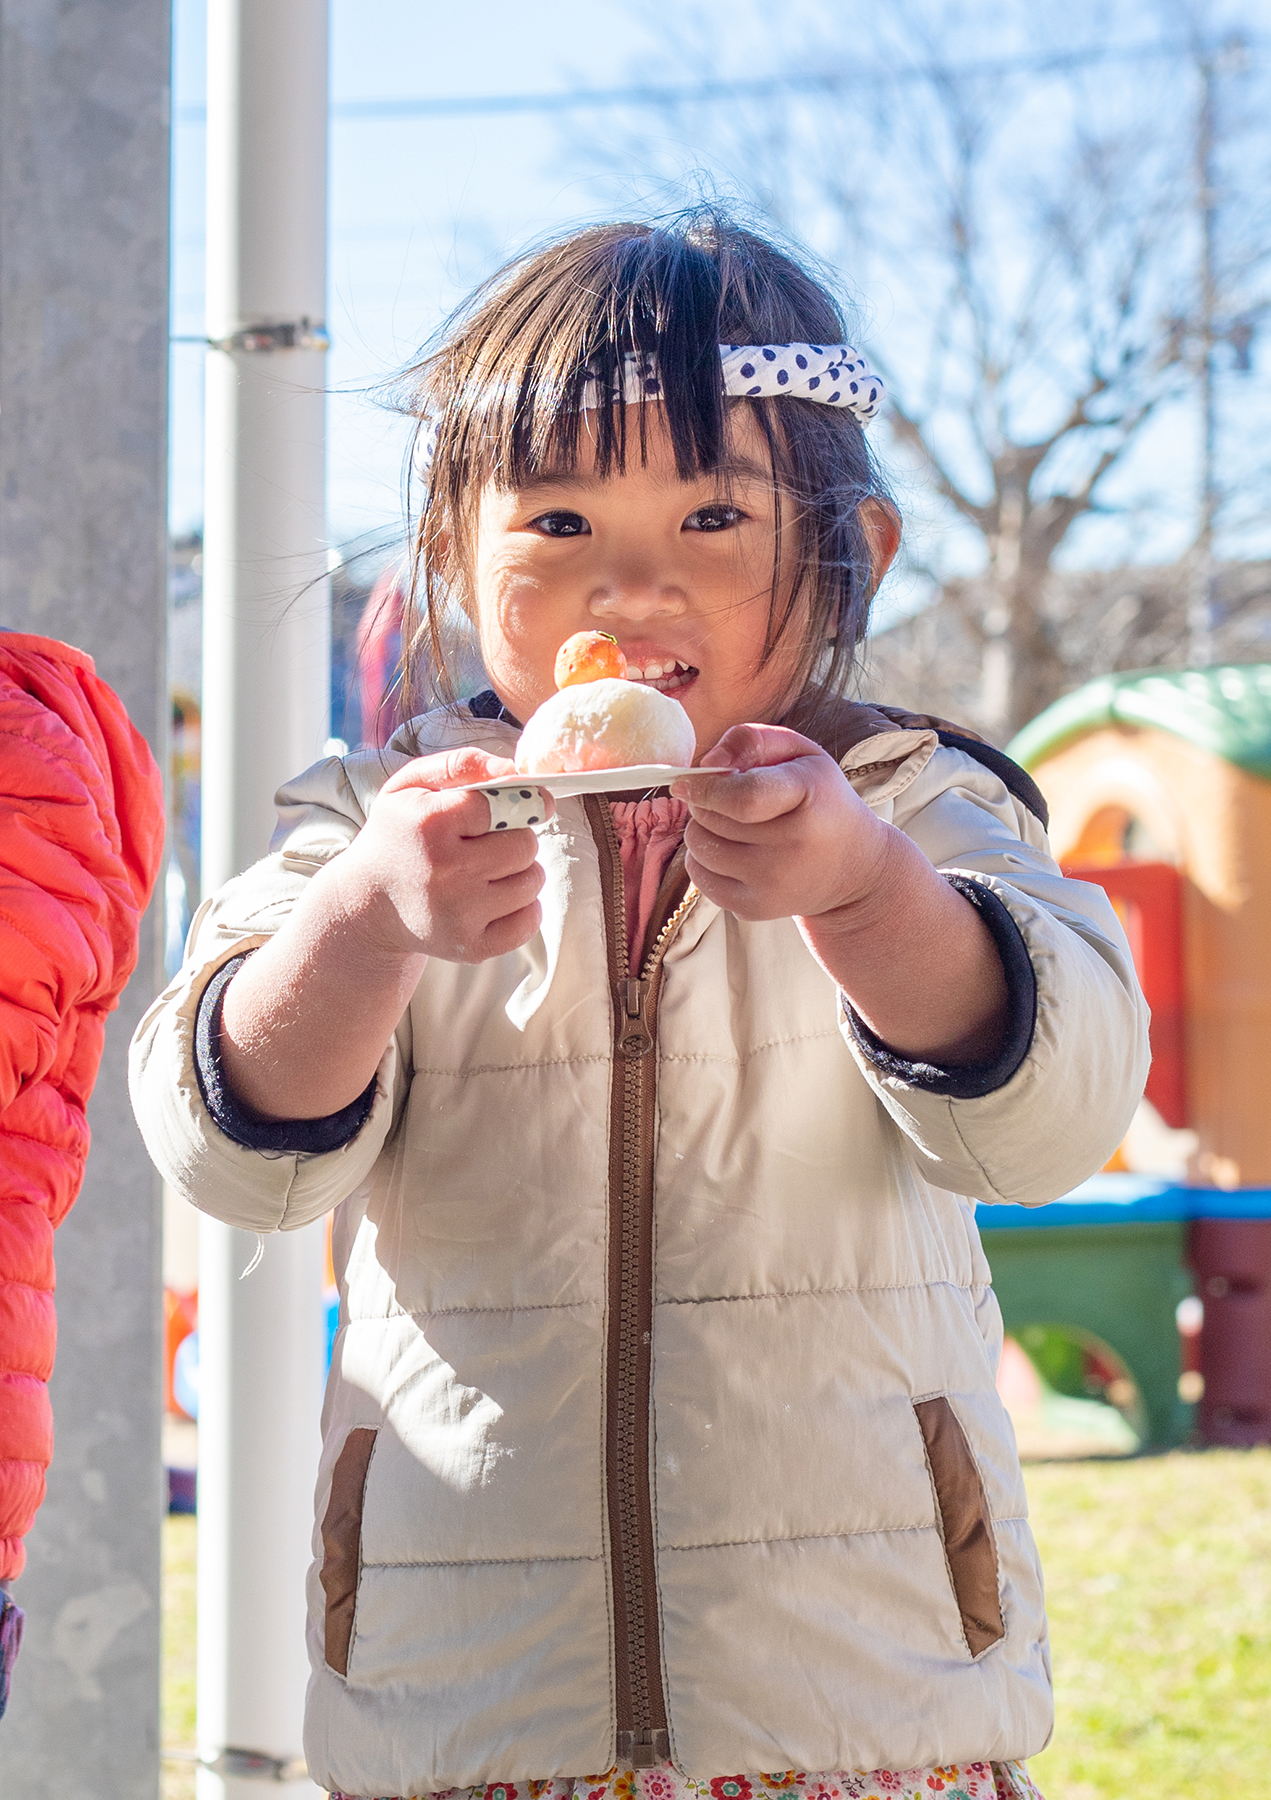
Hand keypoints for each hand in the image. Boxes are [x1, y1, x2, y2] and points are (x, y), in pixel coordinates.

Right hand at [330, 747, 554, 963]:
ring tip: (488, 869)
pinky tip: (495, 897)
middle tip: (487, 842)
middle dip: (515, 837)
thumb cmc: (398, 835)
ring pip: (532, 880)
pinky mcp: (471, 947)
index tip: (504, 809)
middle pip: (525, 844)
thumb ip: (460, 765)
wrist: (368, 903)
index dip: (510, 803)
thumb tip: (513, 768)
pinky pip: (530, 921)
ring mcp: (459, 914)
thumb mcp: (410, 786)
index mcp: (429, 824)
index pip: (504, 804)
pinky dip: (523, 907)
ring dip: (520, 871)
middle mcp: (445, 872)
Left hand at [670, 723, 893, 923]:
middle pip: (712, 819)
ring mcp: (774, 883)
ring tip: (730, 824)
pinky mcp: (755, 909)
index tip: (688, 781)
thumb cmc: (820, 799)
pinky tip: (731, 850)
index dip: (706, 787)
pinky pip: (700, 877)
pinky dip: (704, 859)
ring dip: (702, 829)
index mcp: (810, 796)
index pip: (743, 798)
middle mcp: (794, 846)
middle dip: (705, 802)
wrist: (854, 868)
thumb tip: (706, 764)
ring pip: (700, 847)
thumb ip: (752, 740)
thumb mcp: (801, 754)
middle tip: (724, 799)